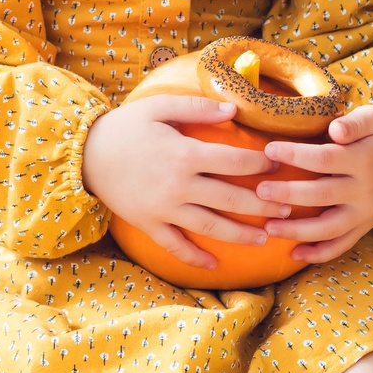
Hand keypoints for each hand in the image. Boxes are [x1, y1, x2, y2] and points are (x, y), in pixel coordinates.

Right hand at [82, 95, 286, 271]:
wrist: (83, 155)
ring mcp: (164, 209)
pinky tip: (214, 265)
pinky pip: (176, 246)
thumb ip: (198, 106)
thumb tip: (234, 110)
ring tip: (265, 239)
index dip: (262, 163)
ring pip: (211, 227)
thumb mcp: (159, 107)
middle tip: (288, 209)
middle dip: (263, 205)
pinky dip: (195, 257)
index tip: (280, 164)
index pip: (235, 161)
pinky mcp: (149, 224)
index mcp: (184, 154)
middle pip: (231, 199)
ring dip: (241, 235)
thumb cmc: (125, 126)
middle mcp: (178, 186)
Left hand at [255, 105, 372, 264]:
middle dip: (288, 195)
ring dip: (297, 231)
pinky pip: (342, 245)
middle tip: (260, 192)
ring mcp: (364, 213)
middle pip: (322, 196)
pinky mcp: (364, 227)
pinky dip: (319, 254)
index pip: (325, 159)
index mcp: (364, 160)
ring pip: (329, 228)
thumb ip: (356, 123)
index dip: (296, 155)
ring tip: (268, 227)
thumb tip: (335, 130)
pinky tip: (294, 254)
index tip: (269, 149)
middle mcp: (364, 191)